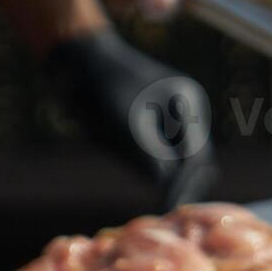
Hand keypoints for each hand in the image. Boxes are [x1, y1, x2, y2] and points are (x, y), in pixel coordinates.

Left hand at [46, 28, 217, 210]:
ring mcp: (172, 116)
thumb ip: (147, 154)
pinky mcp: (154, 123)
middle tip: (162, 214)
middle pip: (194, 160)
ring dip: (167, 178)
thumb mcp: (122, 123)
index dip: (184, 186)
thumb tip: (165, 185)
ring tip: (152, 198)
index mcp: (187, 102)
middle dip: (181, 184)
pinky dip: (153, 168)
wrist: (76, 56)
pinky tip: (137, 175)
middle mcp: (187, 110)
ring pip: (178, 160)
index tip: (168, 211)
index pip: (195, 156)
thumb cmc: (98, 85)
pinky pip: (161, 154)